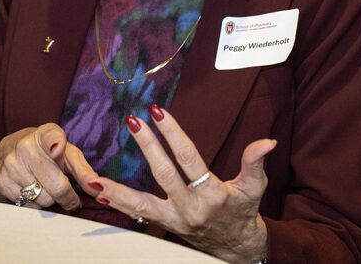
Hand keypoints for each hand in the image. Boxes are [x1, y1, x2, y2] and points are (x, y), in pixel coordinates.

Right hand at [0, 123, 99, 211]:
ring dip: (50, 200)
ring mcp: (11, 164)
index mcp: (46, 134)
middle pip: (56, 185)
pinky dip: (35, 204)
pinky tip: (33, 191)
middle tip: (70, 197)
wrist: (11, 149)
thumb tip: (97, 187)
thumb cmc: (48, 153)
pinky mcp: (1, 181)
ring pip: (42, 199)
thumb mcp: (68, 155)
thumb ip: (84, 171)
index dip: (56, 144)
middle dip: (67, 197)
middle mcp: (26, 146)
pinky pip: (27, 206)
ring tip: (47, 187)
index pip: (51, 137)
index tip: (57, 149)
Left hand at [90, 106, 274, 263]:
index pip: (189, 159)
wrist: (235, 247)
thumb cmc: (244, 212)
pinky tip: (97, 192)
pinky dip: (116, 204)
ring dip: (116, 189)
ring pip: (140, 204)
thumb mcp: (255, 187)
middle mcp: (190, 209)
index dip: (173, 135)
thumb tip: (267, 141)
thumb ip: (255, 162)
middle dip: (147, 147)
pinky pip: (135, 215)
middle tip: (134, 121)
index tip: (159, 113)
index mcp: (212, 195)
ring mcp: (173, 220)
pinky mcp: (163, 225)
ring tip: (92, 176)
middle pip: (164, 175)